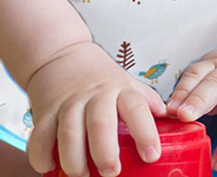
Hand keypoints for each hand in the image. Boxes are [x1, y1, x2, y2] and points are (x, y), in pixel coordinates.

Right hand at [26, 41, 165, 176]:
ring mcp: (68, 101)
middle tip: (111, 172)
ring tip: (81, 174)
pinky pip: (40, 135)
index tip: (152, 155)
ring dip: (74, 160)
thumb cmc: (98, 75)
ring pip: (69, 132)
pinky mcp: (45, 109)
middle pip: (100, 122)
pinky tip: (48, 166)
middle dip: (105, 151)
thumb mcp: (125, 82)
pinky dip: (41, 155)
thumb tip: (175, 117)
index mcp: (119, 89)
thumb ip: (146, 101)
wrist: (59, 52)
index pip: (136, 107)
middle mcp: (94, 94)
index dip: (145, 131)